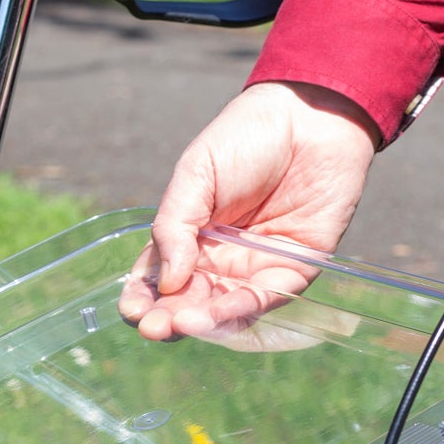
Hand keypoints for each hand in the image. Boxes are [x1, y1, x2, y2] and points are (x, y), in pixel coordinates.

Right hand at [119, 81, 378, 341]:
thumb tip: (166, 281)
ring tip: (180, 324)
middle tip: (152, 327)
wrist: (310, 116)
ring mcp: (255, 269)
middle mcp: (220, 262)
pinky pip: (263, 300)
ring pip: (222, 311)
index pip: (159, 280)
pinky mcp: (293, 272)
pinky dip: (238, 311)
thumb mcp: (196, 175)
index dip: (143, 297)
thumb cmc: (247, 138)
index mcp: (189, 238)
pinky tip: (215, 314)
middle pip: (188, 303)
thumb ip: (175, 226)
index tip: (133, 309)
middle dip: (167, 319)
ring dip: (200, 322)